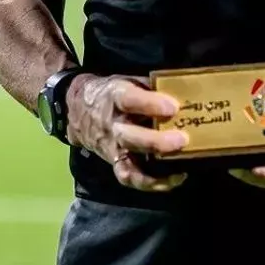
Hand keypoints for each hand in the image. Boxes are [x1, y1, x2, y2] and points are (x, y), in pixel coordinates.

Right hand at [68, 74, 188, 190]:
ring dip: (154, 170)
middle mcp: (112, 125)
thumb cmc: (113, 93)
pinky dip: (152, 183)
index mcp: (114, 97)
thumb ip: (151, 86)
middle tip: (183, 139)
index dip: (150, 104)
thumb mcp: (128, 80)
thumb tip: (184, 91)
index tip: (173, 107)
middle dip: (156, 142)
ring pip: (128, 164)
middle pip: (130, 137)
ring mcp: (112, 147)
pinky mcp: (115, 162)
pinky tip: (175, 179)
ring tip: (181, 167)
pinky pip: (130, 177)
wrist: (80, 111)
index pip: (129, 100)